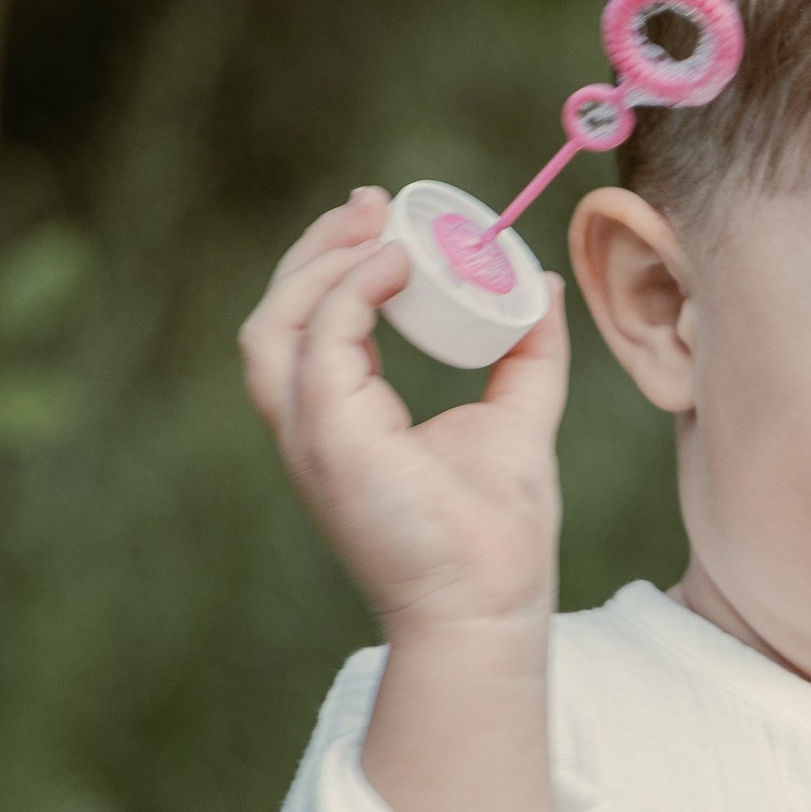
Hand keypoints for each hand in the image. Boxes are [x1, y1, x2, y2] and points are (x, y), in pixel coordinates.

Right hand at [239, 186, 566, 639]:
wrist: (494, 607)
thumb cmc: (499, 536)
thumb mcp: (519, 419)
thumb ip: (528, 352)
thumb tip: (538, 285)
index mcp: (343, 422)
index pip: (311, 327)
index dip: (335, 265)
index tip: (385, 220)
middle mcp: (312, 430)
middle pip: (275, 317)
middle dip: (316, 248)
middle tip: (375, 204)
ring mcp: (312, 440)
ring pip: (272, 327)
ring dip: (317, 264)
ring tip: (376, 227)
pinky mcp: (331, 443)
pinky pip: (320, 344)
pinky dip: (349, 294)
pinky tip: (396, 266)